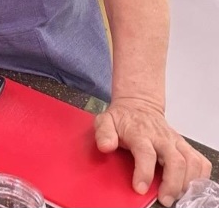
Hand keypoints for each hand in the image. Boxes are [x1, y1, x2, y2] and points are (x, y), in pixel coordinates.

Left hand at [95, 97, 212, 205]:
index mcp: (140, 133)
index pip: (146, 153)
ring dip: (187, 182)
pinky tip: (190, 185)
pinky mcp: (185, 145)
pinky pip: (200, 160)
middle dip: (172, 184)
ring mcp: (175, 142)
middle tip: (164, 199)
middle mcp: (162, 138)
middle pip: (176, 161)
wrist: (139, 106)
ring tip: (176, 195)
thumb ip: (103, 133)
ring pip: (191, 162)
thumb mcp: (105, 120)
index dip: (144, 172)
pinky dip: (200, 175)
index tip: (140, 188)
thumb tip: (105, 146)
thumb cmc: (123, 118)